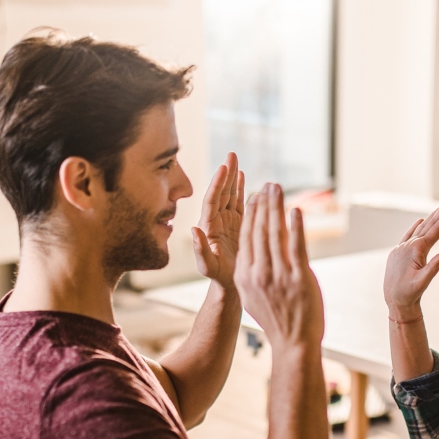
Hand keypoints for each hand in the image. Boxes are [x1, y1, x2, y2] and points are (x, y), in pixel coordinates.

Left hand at [193, 152, 244, 289]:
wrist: (229, 284)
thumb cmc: (217, 277)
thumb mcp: (207, 266)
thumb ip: (199, 250)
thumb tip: (193, 228)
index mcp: (209, 226)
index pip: (212, 200)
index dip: (218, 184)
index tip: (223, 168)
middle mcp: (217, 220)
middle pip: (221, 192)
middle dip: (226, 173)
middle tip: (231, 154)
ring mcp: (227, 221)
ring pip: (230, 194)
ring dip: (233, 177)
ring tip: (236, 160)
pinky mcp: (238, 224)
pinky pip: (239, 203)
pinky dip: (241, 189)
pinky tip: (244, 177)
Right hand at [234, 183, 324, 349]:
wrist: (293, 343)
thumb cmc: (277, 320)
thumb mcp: (253, 297)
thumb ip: (250, 275)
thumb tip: (250, 257)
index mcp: (244, 276)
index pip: (246, 238)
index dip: (252, 215)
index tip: (256, 197)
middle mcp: (258, 273)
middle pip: (258, 231)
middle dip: (263, 204)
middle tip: (268, 185)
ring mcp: (278, 276)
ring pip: (275, 234)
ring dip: (276, 207)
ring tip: (278, 189)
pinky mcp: (298, 278)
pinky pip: (296, 246)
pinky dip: (295, 226)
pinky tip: (296, 210)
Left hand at [383, 197, 438, 318]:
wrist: (394, 301)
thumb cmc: (409, 293)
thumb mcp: (423, 283)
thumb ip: (434, 268)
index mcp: (416, 249)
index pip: (436, 230)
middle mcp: (408, 245)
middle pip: (429, 224)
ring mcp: (402, 247)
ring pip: (420, 228)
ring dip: (432, 217)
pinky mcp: (398, 252)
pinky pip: (409, 235)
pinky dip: (416, 227)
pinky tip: (421, 220)